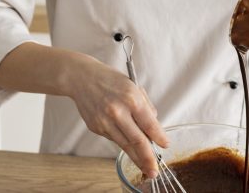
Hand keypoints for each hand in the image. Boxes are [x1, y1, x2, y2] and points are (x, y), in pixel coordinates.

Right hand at [66, 55, 168, 178]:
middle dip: (148, 158)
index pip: (149, 123)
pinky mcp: (96, 128)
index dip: (159, 137)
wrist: (82, 79)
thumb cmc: (110, 79)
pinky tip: (129, 147)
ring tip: (145, 168)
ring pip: (125, 145)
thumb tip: (154, 125)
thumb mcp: (133, 85)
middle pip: (137, 140)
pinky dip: (123, 143)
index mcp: (131, 98)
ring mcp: (105, 122)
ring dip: (136, 158)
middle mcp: (118, 111)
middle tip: (155, 170)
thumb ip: (145, 105)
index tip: (165, 144)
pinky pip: (114, 139)